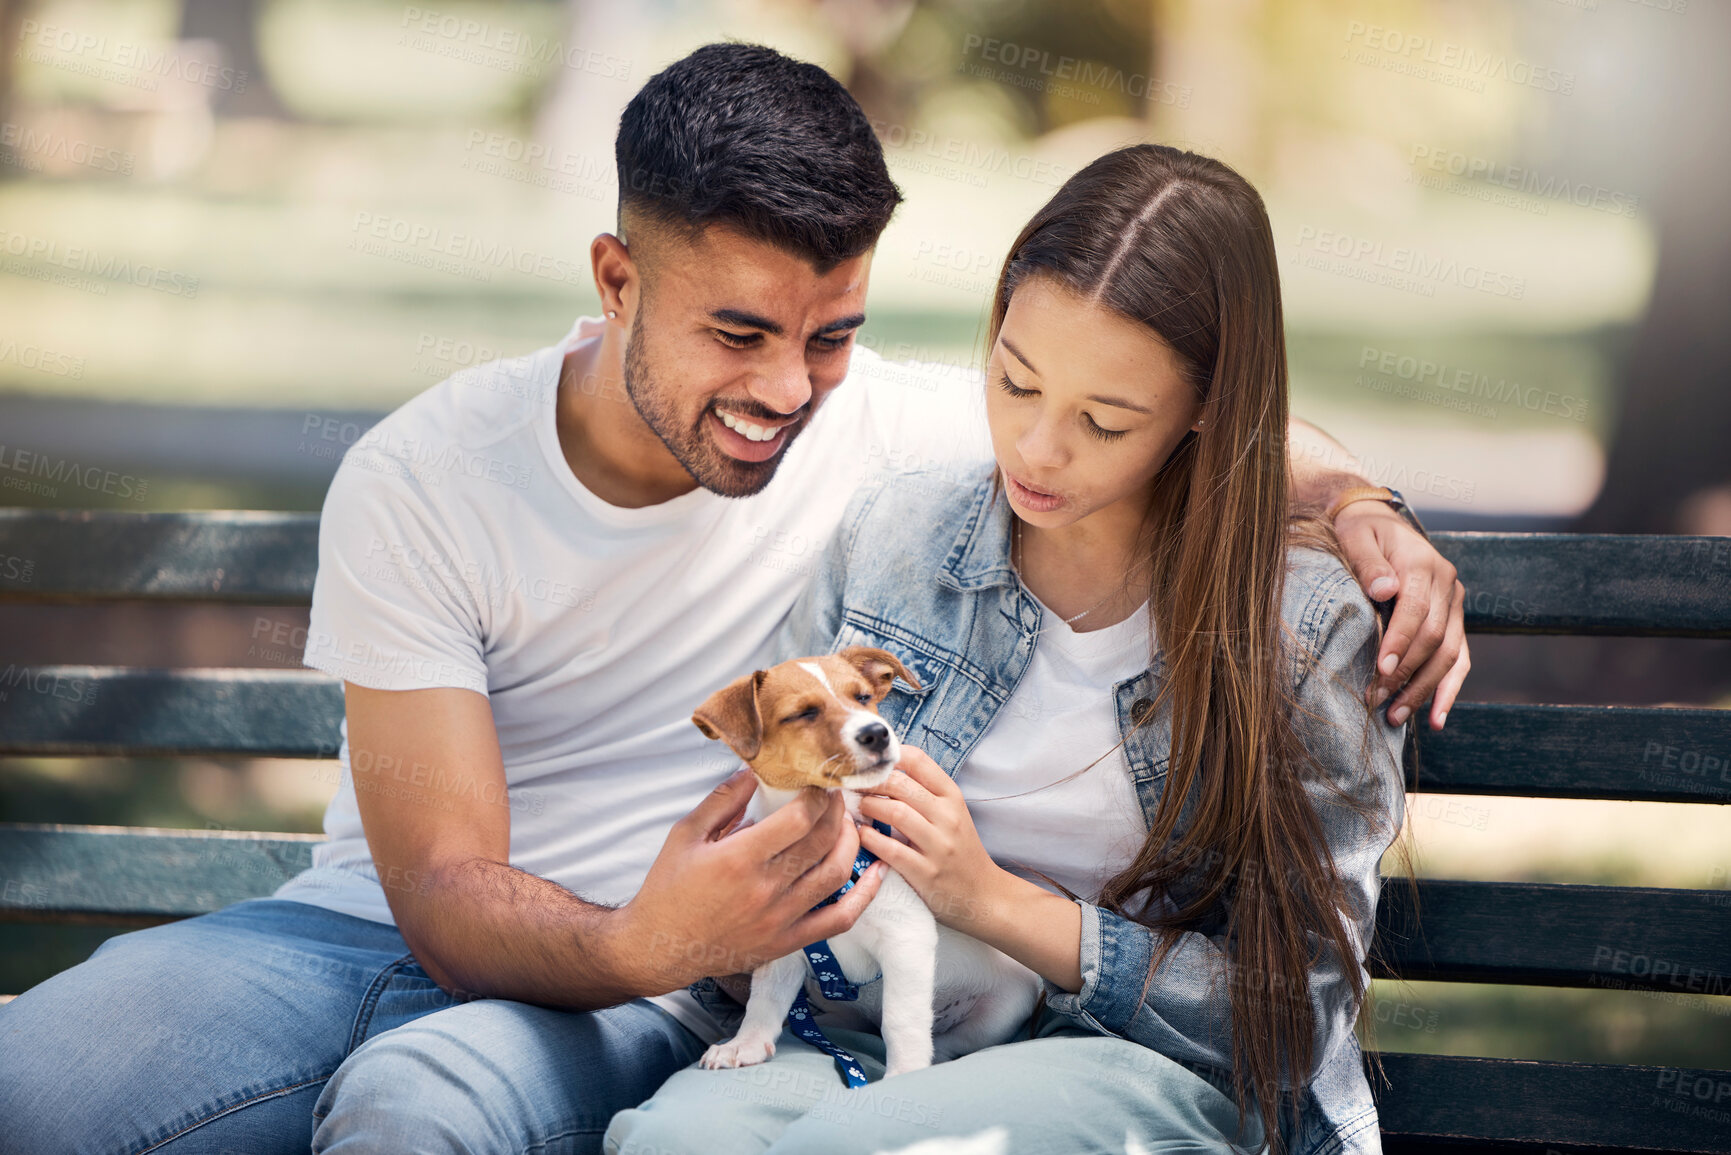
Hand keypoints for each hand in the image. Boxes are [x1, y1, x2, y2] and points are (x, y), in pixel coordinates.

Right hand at [612, 768, 887, 993]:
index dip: (818, 796)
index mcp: (740, 858)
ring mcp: (780, 919)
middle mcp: (765, 889)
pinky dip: (865, 896)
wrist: (661, 946)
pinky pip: (840, 919)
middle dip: (837, 811)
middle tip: (837, 796)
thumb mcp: (685, 833)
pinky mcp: (788, 941)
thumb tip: (754, 770)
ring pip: (837, 874)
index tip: (820, 782)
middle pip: (823, 841)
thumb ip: (722, 800)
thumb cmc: (669, 887)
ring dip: (851, 842)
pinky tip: (876, 873)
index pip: (799, 819)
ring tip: (847, 824)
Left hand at [855, 747, 1005, 933]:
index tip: (870, 762)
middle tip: (852, 785)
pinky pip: (891, 850)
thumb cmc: (960, 850)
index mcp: (952, 797)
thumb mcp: (952, 814)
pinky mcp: (926, 872)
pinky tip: (863, 835)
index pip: (919, 760)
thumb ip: (924, 793)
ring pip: (895, 813)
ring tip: (857, 807)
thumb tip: (883, 771)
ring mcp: (938, 845)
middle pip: (900, 784)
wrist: (983, 894)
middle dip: (870, 782)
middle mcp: (948, 817)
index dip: (889, 756)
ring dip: (868, 806)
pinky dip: (870, 839)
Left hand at [1332, 502, 1469, 729]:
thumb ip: (1367, 562)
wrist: (1379, 523)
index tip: (1380, 669)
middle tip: (1376, 700)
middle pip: (1435, 638)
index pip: (1416, 610)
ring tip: (1396, 717)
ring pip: (1450, 655)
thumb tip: (1383, 589)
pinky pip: (1459, 659)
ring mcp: (1453, 605)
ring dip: (1424, 690)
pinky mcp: (1453, 620)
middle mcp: (1446, 586)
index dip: (1400, 642)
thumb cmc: (1360, 532)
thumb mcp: (1356, 536)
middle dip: (1406, 673)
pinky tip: (1435, 719)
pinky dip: (1448, 690)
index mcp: (1423, 565)